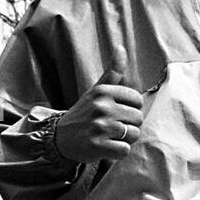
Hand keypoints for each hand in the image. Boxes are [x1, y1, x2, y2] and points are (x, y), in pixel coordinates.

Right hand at [54, 47, 143, 161]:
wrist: (61, 137)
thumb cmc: (84, 113)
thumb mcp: (96, 91)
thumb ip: (112, 72)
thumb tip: (121, 47)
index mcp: (103, 92)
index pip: (137, 100)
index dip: (131, 109)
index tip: (118, 113)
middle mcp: (101, 107)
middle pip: (138, 118)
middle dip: (129, 125)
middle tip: (112, 128)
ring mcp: (99, 127)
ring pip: (133, 135)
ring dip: (125, 139)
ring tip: (110, 137)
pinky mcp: (97, 146)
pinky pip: (124, 150)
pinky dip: (118, 153)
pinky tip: (106, 147)